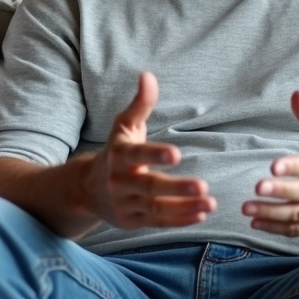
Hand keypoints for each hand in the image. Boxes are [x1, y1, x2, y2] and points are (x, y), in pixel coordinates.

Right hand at [84, 72, 215, 228]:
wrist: (87, 190)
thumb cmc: (115, 152)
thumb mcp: (124, 127)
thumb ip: (140, 104)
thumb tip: (148, 75)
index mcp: (119, 156)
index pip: (137, 155)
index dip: (156, 154)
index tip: (177, 154)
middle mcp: (120, 182)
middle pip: (150, 187)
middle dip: (177, 188)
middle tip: (203, 186)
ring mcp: (125, 204)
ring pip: (157, 208)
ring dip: (185, 207)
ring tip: (211, 203)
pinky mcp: (132, 221)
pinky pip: (158, 223)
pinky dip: (179, 221)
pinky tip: (201, 215)